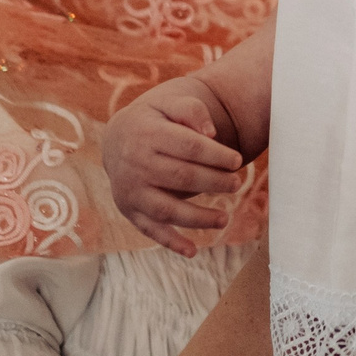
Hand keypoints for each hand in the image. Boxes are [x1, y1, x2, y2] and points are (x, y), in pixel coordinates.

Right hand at [103, 81, 244, 257]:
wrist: (118, 137)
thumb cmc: (156, 120)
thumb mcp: (170, 104)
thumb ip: (192, 111)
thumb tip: (211, 133)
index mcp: (147, 134)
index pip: (188, 147)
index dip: (216, 155)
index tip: (237, 160)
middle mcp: (135, 164)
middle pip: (182, 178)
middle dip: (214, 183)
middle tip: (236, 184)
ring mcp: (131, 190)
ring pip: (167, 209)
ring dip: (198, 218)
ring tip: (225, 219)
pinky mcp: (130, 209)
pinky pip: (149, 229)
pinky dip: (170, 242)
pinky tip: (193, 251)